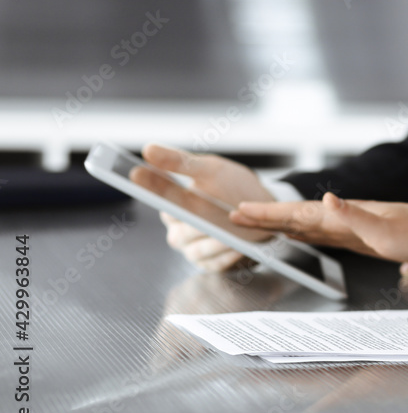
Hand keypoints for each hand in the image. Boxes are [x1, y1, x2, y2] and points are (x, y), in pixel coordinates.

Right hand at [142, 144, 274, 270]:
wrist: (264, 209)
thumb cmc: (234, 188)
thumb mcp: (211, 169)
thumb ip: (180, 162)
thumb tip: (148, 149)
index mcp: (172, 203)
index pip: (156, 195)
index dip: (148, 184)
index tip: (138, 173)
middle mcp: (178, 228)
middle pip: (180, 229)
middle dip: (199, 222)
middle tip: (215, 212)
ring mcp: (193, 247)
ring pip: (197, 249)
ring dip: (217, 239)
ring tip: (233, 230)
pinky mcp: (211, 263)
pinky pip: (215, 262)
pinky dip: (228, 254)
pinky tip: (239, 244)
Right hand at [230, 193, 407, 265]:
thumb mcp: (388, 230)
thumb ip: (355, 217)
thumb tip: (327, 199)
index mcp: (345, 214)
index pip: (298, 212)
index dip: (269, 213)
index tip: (240, 212)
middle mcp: (343, 216)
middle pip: (294, 216)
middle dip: (263, 216)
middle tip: (231, 216)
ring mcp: (348, 226)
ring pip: (303, 224)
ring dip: (277, 223)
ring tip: (251, 223)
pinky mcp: (356, 237)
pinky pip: (318, 234)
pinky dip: (299, 233)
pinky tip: (292, 233)